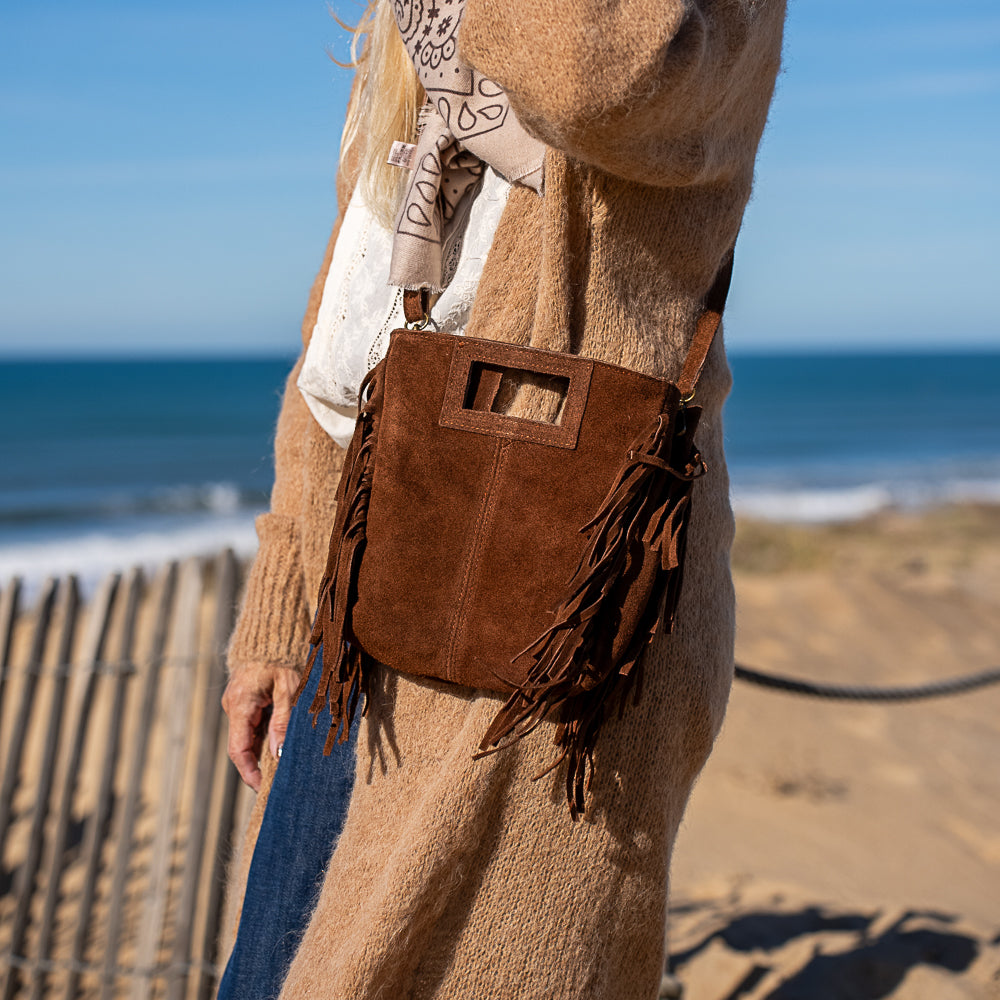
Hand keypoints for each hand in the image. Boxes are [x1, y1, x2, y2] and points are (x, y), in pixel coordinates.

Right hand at [222, 662, 301, 790]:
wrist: (271, 632)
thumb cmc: (283, 657)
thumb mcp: (288, 689)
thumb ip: (282, 721)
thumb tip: (277, 754)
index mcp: (241, 704)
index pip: (238, 749)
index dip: (249, 772)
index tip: (262, 787)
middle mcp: (233, 706)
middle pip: (242, 746)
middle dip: (258, 766)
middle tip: (278, 782)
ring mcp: (237, 704)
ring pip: (247, 736)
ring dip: (262, 752)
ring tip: (282, 768)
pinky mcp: (244, 701)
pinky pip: (251, 726)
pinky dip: (263, 738)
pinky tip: (278, 746)